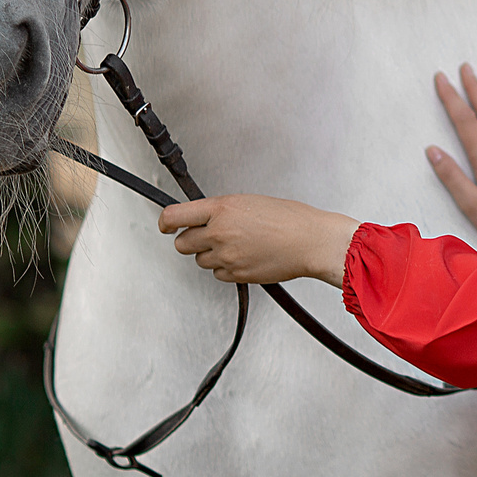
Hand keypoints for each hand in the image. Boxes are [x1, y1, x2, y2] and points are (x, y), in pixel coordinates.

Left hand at [160, 195, 359, 286]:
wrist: (311, 241)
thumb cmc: (289, 218)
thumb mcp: (250, 202)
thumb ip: (222, 210)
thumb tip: (202, 218)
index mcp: (222, 208)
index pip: (175, 216)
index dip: (165, 222)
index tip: (165, 225)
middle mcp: (219, 232)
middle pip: (182, 243)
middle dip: (191, 240)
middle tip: (207, 237)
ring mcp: (226, 256)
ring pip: (200, 260)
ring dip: (210, 255)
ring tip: (235, 246)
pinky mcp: (236, 275)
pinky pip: (217, 274)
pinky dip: (225, 268)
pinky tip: (244, 258)